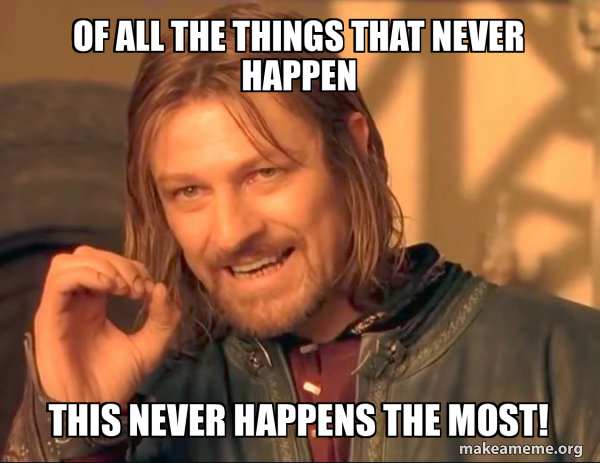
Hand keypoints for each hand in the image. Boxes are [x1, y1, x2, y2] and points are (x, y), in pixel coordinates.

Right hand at [33, 245, 180, 404]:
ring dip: (103, 266)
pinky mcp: (49, 316)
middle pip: (88, 255)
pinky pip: (60, 280)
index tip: (148, 289)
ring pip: (70, 261)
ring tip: (123, 288)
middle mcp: (77, 300)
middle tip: (137, 288)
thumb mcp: (152, 345)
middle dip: (119, 263)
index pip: (108, 263)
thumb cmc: (117, 379)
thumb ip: (164, 317)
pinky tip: (110, 289)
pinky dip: (87, 275)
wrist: (96, 408)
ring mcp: (61, 306)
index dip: (132, 267)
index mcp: (96, 302)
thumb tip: (162, 286)